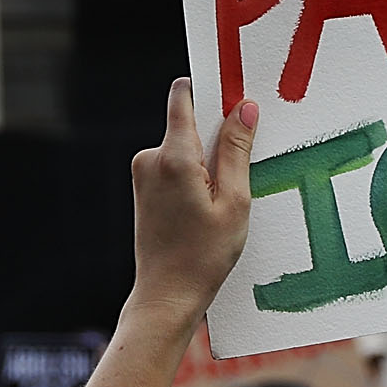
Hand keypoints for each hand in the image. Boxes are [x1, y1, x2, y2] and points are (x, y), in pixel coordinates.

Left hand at [126, 80, 255, 326]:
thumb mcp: (234, 200)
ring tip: (221, 202)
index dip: (210, 91)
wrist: (167, 294)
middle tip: (238, 174)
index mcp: (173, 156)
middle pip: (189, 125)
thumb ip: (236, 149)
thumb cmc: (204, 255)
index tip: (234, 98)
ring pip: (184, 148)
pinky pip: (174, 166)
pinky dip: (194, 178)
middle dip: (216, 139)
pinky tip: (205, 209)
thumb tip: (244, 107)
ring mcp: (143, 173)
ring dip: (206, 164)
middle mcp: (150, 158)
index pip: (184, 97)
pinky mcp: (142, 188)